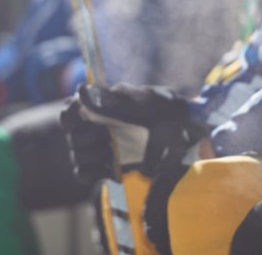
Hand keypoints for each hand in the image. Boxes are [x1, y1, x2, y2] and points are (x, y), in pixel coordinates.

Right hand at [65, 83, 206, 176]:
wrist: (192, 139)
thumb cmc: (172, 113)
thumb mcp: (147, 102)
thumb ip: (115, 99)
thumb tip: (81, 90)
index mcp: (105, 103)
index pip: (71, 109)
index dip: (69, 115)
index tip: (74, 121)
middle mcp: (99, 124)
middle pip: (73, 133)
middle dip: (86, 138)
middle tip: (106, 140)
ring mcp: (102, 147)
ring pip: (77, 152)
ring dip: (91, 154)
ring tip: (112, 154)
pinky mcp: (107, 167)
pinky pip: (83, 172)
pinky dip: (89, 172)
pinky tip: (106, 169)